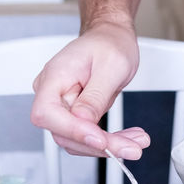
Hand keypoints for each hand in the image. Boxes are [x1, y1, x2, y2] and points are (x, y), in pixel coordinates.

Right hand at [30, 21, 149, 159]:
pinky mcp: (74, 114)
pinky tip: (128, 138)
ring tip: (136, 142)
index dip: (72, 130)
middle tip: (132, 146)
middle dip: (99, 144)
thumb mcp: (111, 66)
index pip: (47, 113)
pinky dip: (109, 140)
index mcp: (55, 75)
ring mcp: (62, 105)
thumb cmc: (109, 43)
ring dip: (108, 145)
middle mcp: (52, 92)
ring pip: (77, 139)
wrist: (111, 36)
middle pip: (64, 132)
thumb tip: (83, 121)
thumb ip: (95, 96)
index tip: (99, 138)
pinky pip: (87, 135)